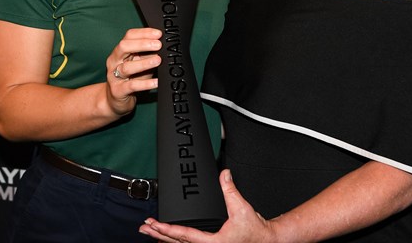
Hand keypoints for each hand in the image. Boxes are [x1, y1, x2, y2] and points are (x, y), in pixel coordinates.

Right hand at [106, 27, 161, 115]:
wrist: (115, 101)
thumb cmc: (131, 79)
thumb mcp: (140, 64)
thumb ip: (148, 54)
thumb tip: (162, 46)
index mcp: (120, 51)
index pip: (129, 36)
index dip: (144, 33)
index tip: (158, 34)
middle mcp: (114, 61)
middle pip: (124, 47)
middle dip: (142, 44)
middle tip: (158, 45)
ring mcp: (114, 76)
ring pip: (127, 67)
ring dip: (144, 63)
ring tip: (158, 60)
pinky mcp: (118, 91)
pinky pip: (131, 86)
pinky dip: (145, 84)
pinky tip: (156, 82)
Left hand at [139, 170, 273, 242]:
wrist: (266, 241)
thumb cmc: (255, 231)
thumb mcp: (241, 209)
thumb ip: (230, 190)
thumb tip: (224, 174)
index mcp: (213, 242)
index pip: (184, 235)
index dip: (167, 229)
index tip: (154, 224)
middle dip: (159, 235)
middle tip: (144, 228)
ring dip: (165, 239)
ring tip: (152, 233)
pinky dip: (176, 241)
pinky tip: (169, 238)